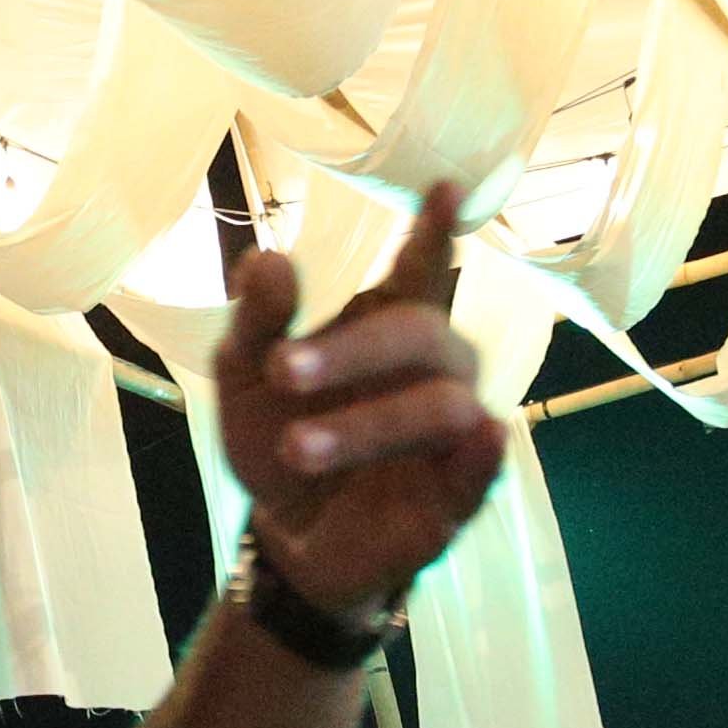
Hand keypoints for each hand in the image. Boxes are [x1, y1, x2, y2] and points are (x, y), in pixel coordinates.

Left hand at [216, 181, 504, 623]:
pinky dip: (481, 452)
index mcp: (385, 329)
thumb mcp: (245, 378)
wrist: (283, 539)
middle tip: (284, 370)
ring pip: (442, 403)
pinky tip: (479, 435)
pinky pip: (482, 468)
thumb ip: (257, 321)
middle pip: (423, 332)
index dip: (435, 231)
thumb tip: (267, 258)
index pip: (420, 270)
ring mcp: (449, 434)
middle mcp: (431, 372)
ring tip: (295, 447)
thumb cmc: (278, 441)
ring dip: (368, 421)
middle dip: (352, 349)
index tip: (444, 188)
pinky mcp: (456, 496)